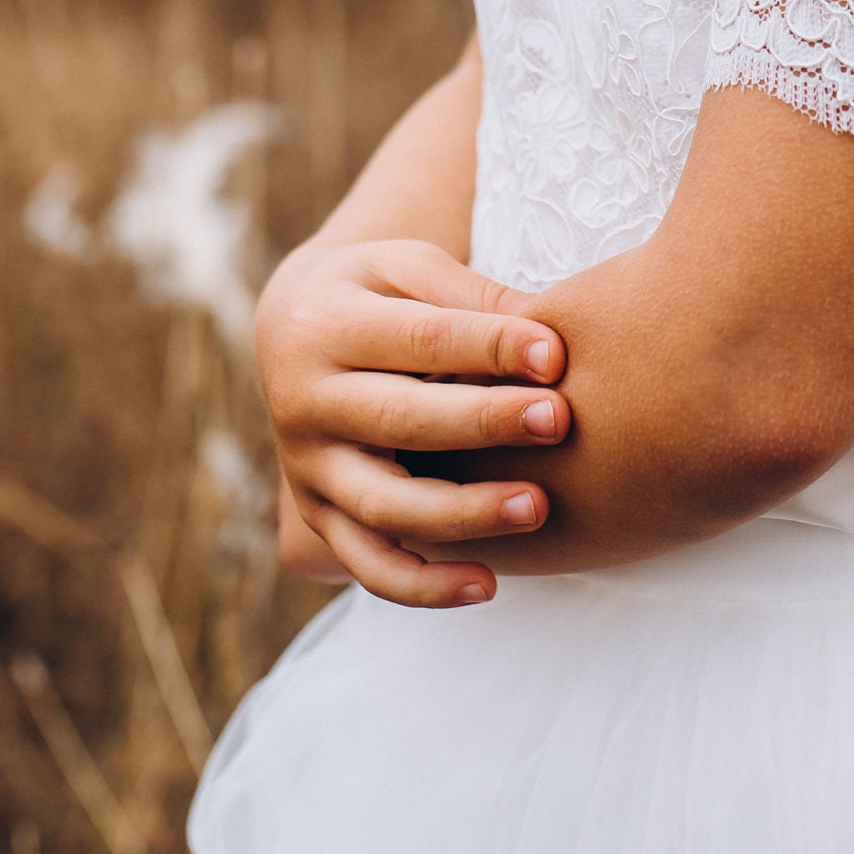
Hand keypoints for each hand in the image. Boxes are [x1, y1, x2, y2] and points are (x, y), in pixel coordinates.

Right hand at [255, 237, 570, 607]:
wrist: (294, 329)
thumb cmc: (378, 291)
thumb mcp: (408, 267)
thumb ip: (471, 296)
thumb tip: (549, 342)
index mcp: (323, 325)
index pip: (417, 339)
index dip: (489, 346)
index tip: (556, 354)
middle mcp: (304, 402)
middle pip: (399, 421)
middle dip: (483, 422)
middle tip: (559, 420)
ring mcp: (307, 469)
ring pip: (384, 505)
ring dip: (463, 513)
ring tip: (538, 507)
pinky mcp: (320, 517)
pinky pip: (370, 564)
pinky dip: (424, 586)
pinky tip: (488, 585)